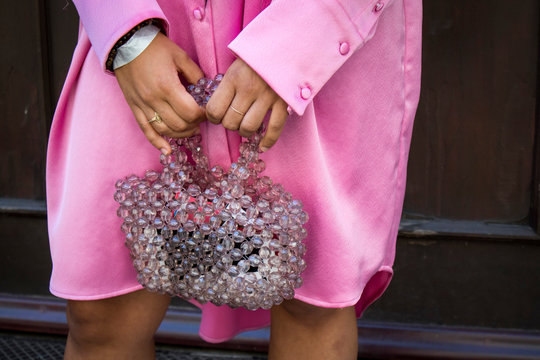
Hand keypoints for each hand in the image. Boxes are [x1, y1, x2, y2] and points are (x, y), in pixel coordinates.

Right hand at [115, 33, 204, 154]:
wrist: (125, 42)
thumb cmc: (154, 47)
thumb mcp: (180, 56)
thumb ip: (195, 75)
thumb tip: (206, 90)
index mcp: (167, 86)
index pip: (190, 113)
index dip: (202, 116)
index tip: (207, 111)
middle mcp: (154, 99)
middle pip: (179, 125)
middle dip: (194, 125)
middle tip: (200, 119)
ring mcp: (142, 105)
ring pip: (165, 130)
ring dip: (180, 134)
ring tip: (190, 129)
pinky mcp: (134, 107)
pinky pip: (146, 130)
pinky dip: (157, 142)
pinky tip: (167, 151)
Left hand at [206, 58, 287, 151]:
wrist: (287, 45)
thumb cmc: (258, 57)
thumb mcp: (237, 65)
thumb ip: (227, 86)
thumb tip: (216, 109)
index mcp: (233, 79)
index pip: (214, 110)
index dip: (213, 117)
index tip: (217, 115)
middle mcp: (248, 89)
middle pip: (230, 122)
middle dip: (229, 124)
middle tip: (233, 118)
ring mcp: (267, 97)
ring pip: (248, 128)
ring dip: (244, 131)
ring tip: (245, 126)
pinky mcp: (284, 103)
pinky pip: (274, 129)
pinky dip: (268, 141)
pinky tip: (262, 146)